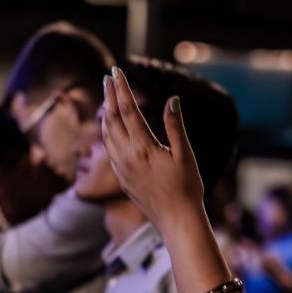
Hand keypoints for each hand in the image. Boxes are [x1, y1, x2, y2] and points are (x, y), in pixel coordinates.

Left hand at [101, 67, 203, 231]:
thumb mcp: (185, 155)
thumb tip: (172, 99)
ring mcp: (121, 169)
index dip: (122, 88)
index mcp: (142, 147)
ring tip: (106, 99)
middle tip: (107, 78)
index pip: (128, 110)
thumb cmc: (186, 188)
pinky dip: (107, 133)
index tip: (117, 71)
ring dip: (105, 114)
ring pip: (106, 135)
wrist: (176, 221)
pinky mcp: (122, 179)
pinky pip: (108, 150)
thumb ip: (175, 126)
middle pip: (112, 119)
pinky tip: (110, 130)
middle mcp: (126, 156)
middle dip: (108, 96)